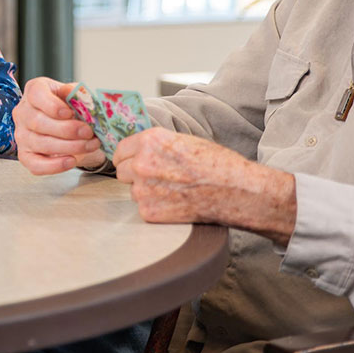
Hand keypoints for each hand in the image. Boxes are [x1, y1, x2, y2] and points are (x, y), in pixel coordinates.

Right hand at [13, 77, 103, 174]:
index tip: (70, 113)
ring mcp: (21, 135)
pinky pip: (36, 165)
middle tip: (88, 132)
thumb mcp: (76, 96)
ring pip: (40, 143)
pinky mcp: (25, 155)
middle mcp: (23, 112)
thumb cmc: (71, 108)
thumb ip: (77, 94)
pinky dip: (55, 165)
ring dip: (68, 146)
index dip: (52, 105)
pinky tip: (71, 160)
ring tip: (89, 145)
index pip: (36, 95)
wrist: (72, 128)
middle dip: (67, 129)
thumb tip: (77, 95)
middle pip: (38, 121)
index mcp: (34, 90)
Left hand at [112, 127, 296, 244]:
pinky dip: (155, 208)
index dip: (127, 157)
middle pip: (121, 171)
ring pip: (132, 191)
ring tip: (172, 190)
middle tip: (156, 178)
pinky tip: (175, 203)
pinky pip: (142, 208)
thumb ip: (157, 145)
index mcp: (151, 141)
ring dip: (145, 192)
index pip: (120, 150)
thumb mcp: (184, 140)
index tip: (131, 162)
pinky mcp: (149, 212)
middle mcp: (142, 163)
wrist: (234, 190)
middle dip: (134, 175)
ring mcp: (144, 189)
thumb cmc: (216, 164)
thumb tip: (141, 150)